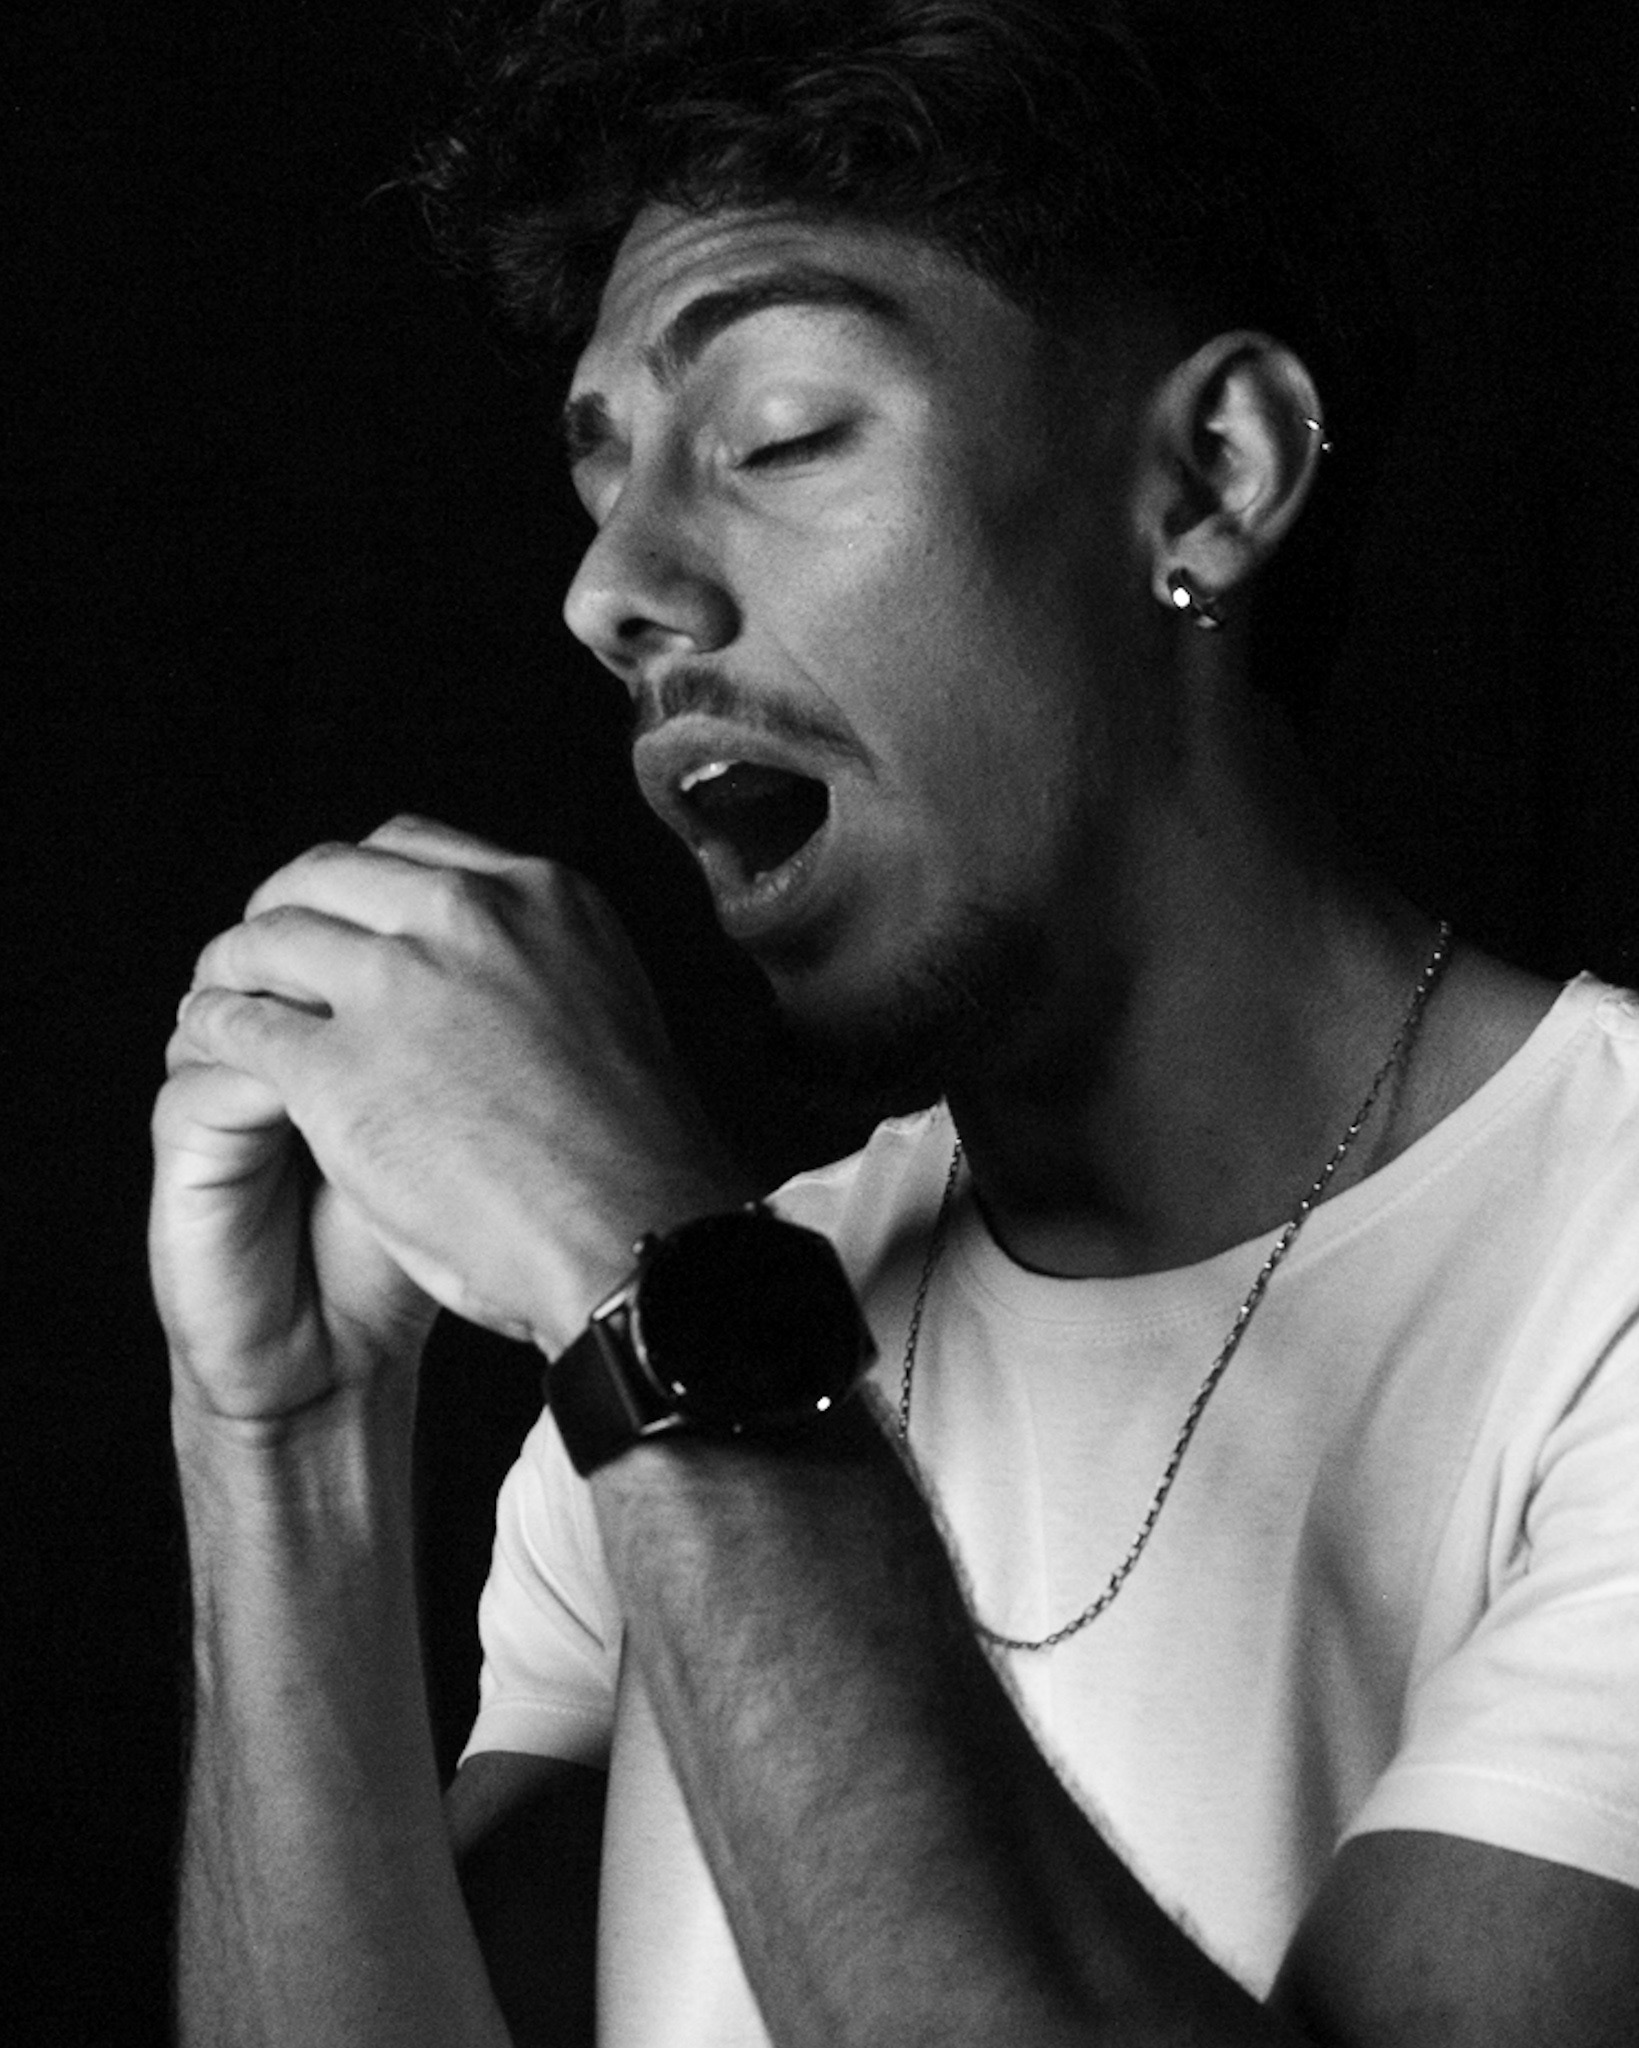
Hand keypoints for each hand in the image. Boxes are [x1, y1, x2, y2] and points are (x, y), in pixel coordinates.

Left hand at [160, 817, 748, 1405]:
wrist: (639, 1235)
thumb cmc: (636, 1155)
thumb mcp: (608, 1005)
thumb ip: (541, 971)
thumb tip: (494, 980)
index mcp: (543, 898)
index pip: (410, 848)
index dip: (355, 885)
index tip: (339, 918)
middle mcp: (468, 918)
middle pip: (327, 874)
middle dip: (283, 908)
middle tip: (262, 952)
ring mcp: (398, 987)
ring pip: (271, 938)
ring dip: (235, 965)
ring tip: (220, 996)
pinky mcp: (338, 1069)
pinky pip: (241, 1022)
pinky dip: (215, 1026)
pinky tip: (208, 1045)